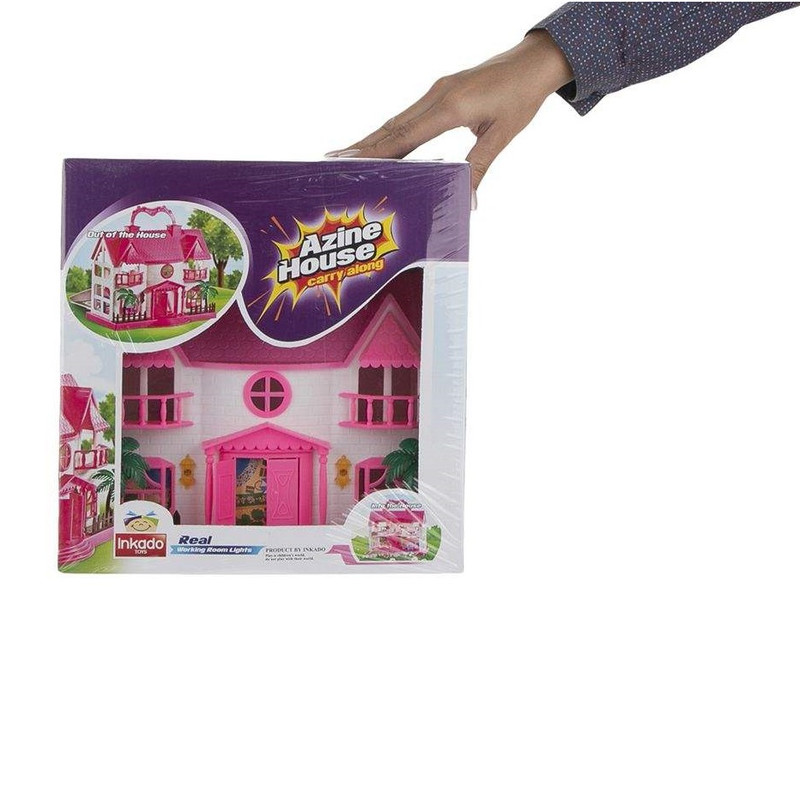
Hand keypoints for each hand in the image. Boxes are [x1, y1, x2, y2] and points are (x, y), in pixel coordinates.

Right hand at [326, 31, 572, 193]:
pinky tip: (382, 142)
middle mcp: (437, 96)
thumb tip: (466, 200)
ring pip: (398, 119)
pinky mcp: (441, 91)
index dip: (376, 150)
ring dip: (374, 138)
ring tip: (348, 155)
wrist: (534, 61)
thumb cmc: (521, 96)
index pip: (405, 134)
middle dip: (363, 146)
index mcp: (451, 107)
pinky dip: (392, 130)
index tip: (350, 160)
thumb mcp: (502, 135)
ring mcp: (437, 91)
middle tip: (333, 161)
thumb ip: (479, 166)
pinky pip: (409, 114)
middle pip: (392, 126)